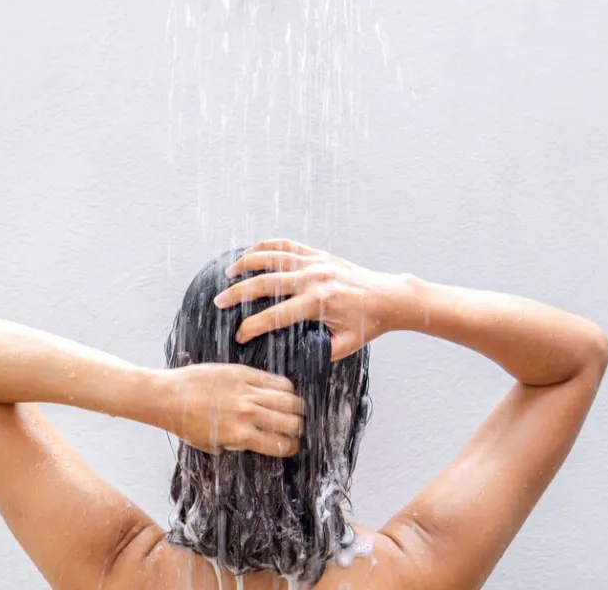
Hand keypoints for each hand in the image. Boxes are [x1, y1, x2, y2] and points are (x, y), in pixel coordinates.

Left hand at [153, 363, 303, 456]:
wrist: (167, 397)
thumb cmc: (186, 424)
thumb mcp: (212, 444)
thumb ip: (237, 444)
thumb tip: (258, 442)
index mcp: (240, 435)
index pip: (280, 445)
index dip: (291, 447)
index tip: (293, 445)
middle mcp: (247, 414)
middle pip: (291, 421)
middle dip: (298, 427)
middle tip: (297, 427)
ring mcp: (246, 391)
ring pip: (289, 398)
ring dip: (296, 407)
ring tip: (295, 409)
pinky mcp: (243, 373)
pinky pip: (274, 379)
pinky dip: (285, 387)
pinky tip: (284, 391)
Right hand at [213, 238, 408, 360]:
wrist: (388, 296)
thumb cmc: (367, 323)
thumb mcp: (345, 346)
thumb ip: (320, 353)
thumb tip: (294, 360)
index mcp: (319, 303)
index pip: (277, 315)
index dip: (254, 326)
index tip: (239, 335)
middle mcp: (314, 279)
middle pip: (266, 283)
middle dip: (239, 293)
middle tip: (219, 301)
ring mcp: (315, 263)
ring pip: (272, 257)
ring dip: (247, 263)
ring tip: (228, 274)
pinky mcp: (318, 254)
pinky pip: (287, 245)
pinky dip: (266, 246)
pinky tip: (250, 252)